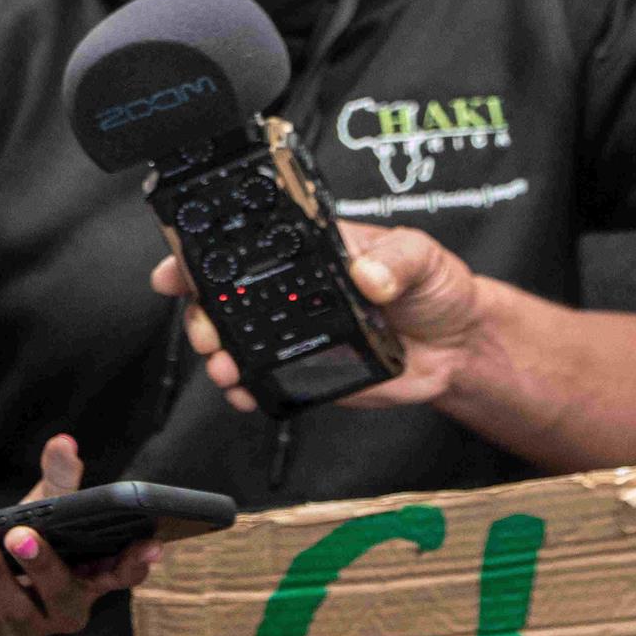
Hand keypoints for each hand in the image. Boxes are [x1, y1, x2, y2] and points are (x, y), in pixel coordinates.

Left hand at [0, 435, 159, 635]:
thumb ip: (59, 479)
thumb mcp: (44, 509)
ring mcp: (18, 626)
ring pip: (9, 604)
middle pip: (60, 596)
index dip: (134, 566)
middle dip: (42, 566)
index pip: (118, 578)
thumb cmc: (23, 542)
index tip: (147, 547)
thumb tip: (63, 442)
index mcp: (87, 581)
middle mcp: (60, 612)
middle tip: (21, 535)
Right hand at [151, 223, 486, 412]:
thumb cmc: (437, 288)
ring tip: (221, 366)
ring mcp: (295, 332)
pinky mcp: (307, 370)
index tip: (177, 266)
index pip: (244, 244)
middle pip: (224, 297)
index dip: (201, 253)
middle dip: (200, 313)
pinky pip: (264, 380)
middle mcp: (292, 290)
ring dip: (216, 353)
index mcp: (309, 250)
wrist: (458, 346)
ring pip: (235, 340)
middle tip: (206, 330)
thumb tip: (368, 274)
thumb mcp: (422, 255)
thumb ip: (396, 259)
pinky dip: (243, 389)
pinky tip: (240, 391)